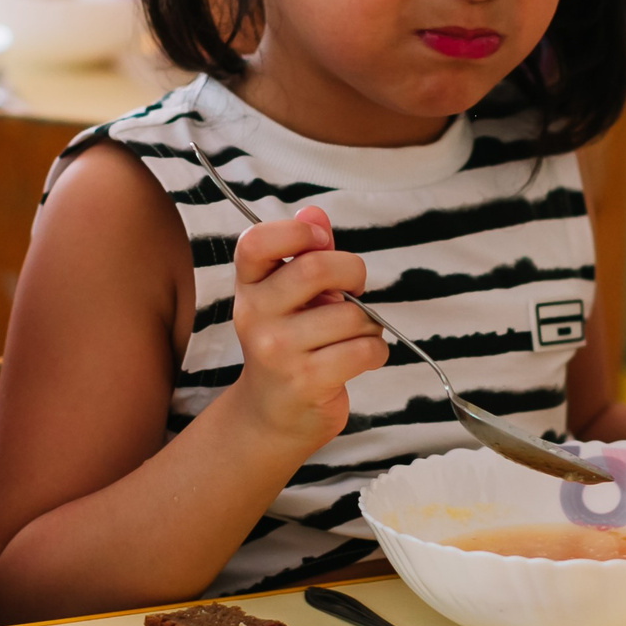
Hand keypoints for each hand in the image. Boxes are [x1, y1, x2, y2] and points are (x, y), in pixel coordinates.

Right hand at [229, 208, 390, 450]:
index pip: (256, 242)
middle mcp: (256, 315)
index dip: (296, 230)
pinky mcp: (306, 380)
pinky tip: (359, 359)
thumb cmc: (289, 346)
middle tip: (355, 289)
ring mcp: (278, 350)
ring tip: (352, 337)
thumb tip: (315, 211)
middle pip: (316, 268)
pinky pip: (364, 349)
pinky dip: (375, 352)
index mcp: (250, 287)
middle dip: (353, 272)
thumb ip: (304, 253)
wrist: (272, 414)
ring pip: (351, 315)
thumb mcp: (287, 297)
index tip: (320, 238)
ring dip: (368, 324)